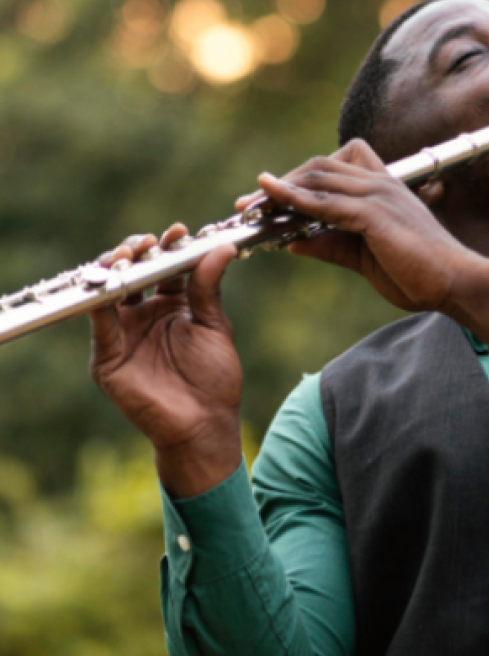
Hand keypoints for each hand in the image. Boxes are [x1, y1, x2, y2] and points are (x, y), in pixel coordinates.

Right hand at [89, 225, 242, 497]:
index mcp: (174, 306)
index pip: (165, 268)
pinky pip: (98, 323)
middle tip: (149, 241)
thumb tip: (222, 247)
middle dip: (138, 252)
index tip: (180, 232)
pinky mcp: (107, 356)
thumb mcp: (214, 327)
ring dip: (115, 269)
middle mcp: (145, 315)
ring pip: (110, 292)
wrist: (204, 423)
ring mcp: (124, 334)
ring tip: (129, 255)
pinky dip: (99, 300)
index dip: (169, 248)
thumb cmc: (215, 379)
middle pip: (134, 274)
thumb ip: (210, 288)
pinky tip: (110, 282)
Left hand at [251, 139, 488, 341]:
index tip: (267, 200)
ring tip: (252, 207)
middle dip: (280, 184)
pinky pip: (328, 202)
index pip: (330, 168)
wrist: (457, 284)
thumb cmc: (419, 274)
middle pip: (318, 167)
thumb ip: (330, 245)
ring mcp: (379, 195)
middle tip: (249, 205)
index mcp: (381, 189)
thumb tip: (292, 243)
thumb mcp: (364, 258)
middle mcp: (380, 183)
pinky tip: (275, 204)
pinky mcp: (377, 215)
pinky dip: (297, 200)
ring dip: (281, 191)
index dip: (296, 180)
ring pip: (319, 178)